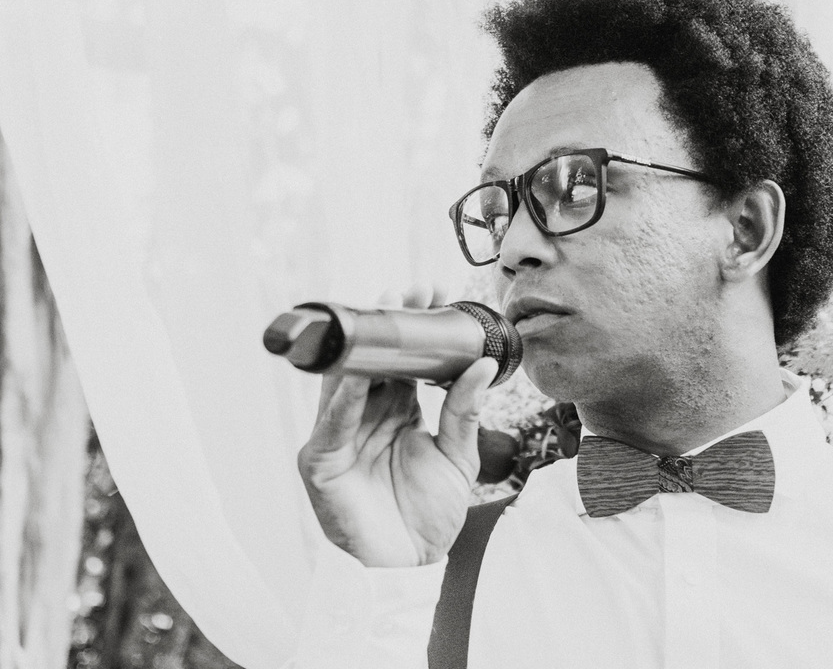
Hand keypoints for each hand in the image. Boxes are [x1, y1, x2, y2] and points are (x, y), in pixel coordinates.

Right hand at [297, 285, 496, 566]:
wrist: (412, 568)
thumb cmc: (427, 515)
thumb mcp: (457, 455)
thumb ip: (465, 410)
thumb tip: (484, 363)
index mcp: (394, 411)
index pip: (400, 359)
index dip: (413, 328)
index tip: (435, 294)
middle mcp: (363, 416)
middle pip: (371, 360)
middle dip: (389, 324)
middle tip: (413, 290)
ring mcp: (339, 436)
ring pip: (345, 381)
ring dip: (365, 348)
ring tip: (385, 313)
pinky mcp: (321, 462)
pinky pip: (332, 424)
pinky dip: (345, 398)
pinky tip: (361, 374)